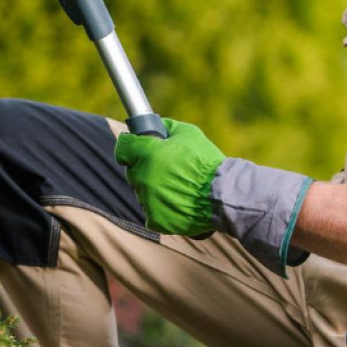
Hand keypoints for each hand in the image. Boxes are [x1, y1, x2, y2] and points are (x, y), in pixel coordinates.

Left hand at [113, 117, 223, 234]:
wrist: (223, 194)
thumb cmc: (207, 162)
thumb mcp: (189, 133)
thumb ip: (167, 127)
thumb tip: (155, 127)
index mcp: (147, 154)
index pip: (123, 148)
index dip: (129, 147)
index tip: (135, 148)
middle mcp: (143, 177)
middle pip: (133, 171)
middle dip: (146, 168)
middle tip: (167, 169)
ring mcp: (147, 200)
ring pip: (143, 192)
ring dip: (154, 189)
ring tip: (177, 187)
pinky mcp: (155, 219)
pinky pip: (151, 212)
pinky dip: (161, 208)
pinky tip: (177, 202)